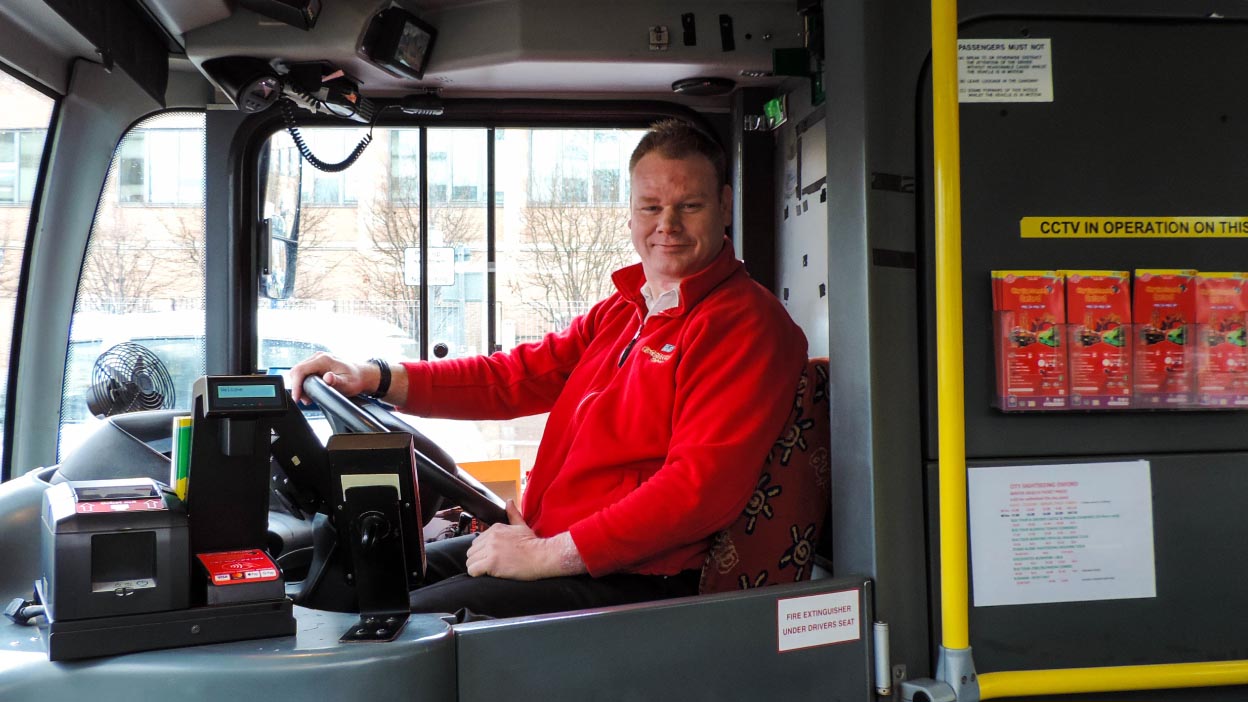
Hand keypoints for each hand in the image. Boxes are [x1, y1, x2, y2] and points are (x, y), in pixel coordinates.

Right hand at [287, 351, 375, 404]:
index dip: (296, 385)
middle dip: (297, 387)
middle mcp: (318, 357)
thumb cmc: (355, 379)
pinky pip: (303, 373)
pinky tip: (310, 391)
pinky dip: (303, 383)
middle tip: (305, 400)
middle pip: (296, 370)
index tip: (297, 397)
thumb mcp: (348, 383)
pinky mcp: (316, 364)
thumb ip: (337, 382)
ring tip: (309, 398)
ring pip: (298, 372)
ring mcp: (316, 360)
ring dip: (300, 385)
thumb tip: (328, 378)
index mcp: (324, 360)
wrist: (360, 374)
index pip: (301, 370)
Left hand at [465, 500, 585, 579]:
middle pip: (472, 551)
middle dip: (479, 559)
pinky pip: (473, 570)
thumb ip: (513, 514)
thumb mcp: (522, 526)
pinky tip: (486, 574)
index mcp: (496, 528)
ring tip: (489, 570)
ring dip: (477, 566)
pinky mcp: (492, 563)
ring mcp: (491, 550)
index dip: (483, 551)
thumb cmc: (534, 544)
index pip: (477, 541)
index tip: (492, 556)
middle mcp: (491, 537)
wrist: (542, 556)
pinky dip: (477, 574)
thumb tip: (509, 501)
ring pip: (470, 560)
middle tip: (490, 564)